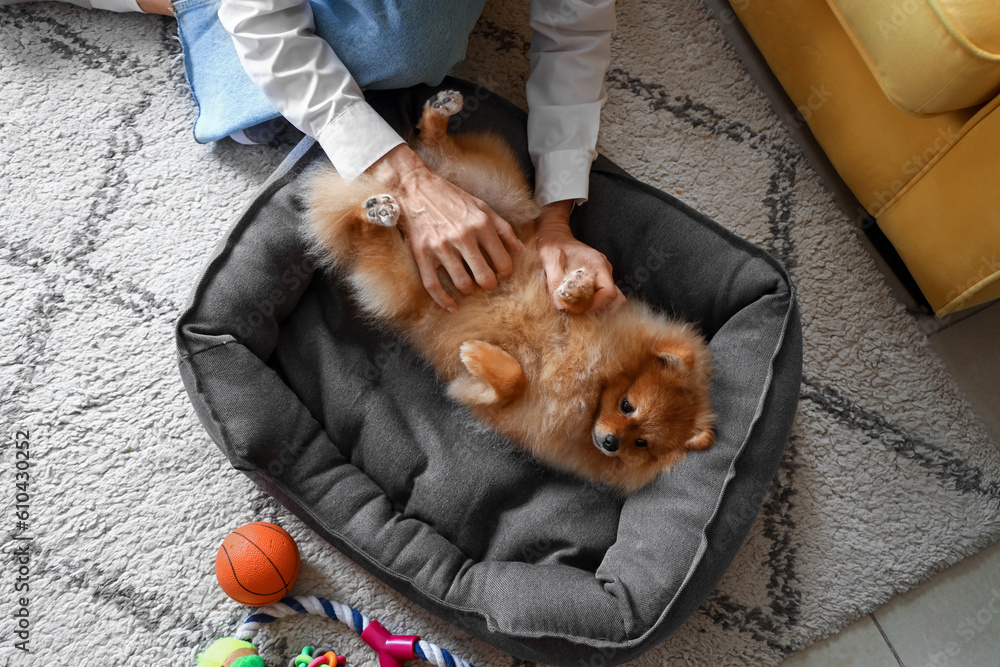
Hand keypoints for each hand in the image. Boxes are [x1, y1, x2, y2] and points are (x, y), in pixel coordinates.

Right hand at [368, 145, 521, 310]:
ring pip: (462, 284)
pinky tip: (452, 306)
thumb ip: (503, 228)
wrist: (414, 187)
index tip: (501, 273)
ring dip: (469, 290)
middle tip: (486, 282)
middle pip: (484, 277)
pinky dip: (444, 301)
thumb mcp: (482, 206)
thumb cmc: (451, 197)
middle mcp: (463, 237)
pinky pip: (433, 286)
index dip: (505, 273)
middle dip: (489, 284)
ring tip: (469, 285)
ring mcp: (441, 247)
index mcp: (481, 225)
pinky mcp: (422, 254)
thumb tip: (519, 249)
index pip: (503, 262)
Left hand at [536, 200, 624, 311]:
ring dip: (596, 307)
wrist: (554, 234)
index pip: (609, 293)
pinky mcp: (596, 278)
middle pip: (614, 298)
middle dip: (598, 309)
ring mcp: (602, 274)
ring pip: (610, 299)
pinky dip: (592, 303)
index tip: (577, 309)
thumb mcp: (550, 261)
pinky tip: (576, 303)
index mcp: (598, 265)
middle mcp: (604, 270)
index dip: (596, 305)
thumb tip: (559, 305)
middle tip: (578, 311)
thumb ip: (554, 282)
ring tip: (577, 308)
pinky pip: (601, 295)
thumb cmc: (552, 244)